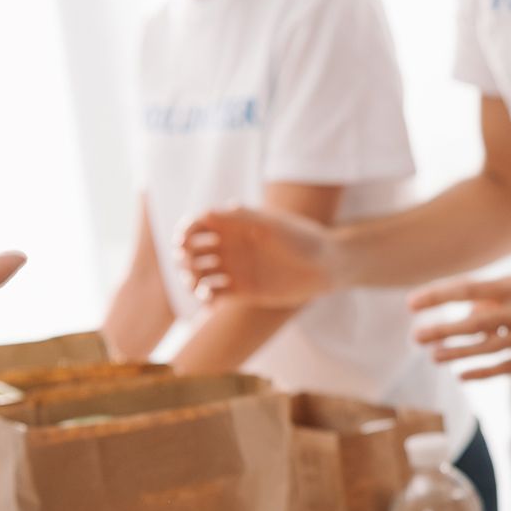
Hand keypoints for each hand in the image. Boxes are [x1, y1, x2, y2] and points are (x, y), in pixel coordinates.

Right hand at [178, 206, 331, 307]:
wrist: (326, 267)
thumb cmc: (303, 239)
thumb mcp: (273, 225)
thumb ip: (243, 217)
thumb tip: (209, 212)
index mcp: (235, 225)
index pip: (198, 225)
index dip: (185, 231)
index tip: (184, 241)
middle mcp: (231, 246)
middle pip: (192, 250)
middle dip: (184, 256)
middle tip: (190, 263)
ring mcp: (235, 268)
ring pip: (199, 273)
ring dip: (190, 278)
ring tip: (197, 284)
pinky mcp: (243, 291)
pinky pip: (214, 294)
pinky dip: (205, 296)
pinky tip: (209, 298)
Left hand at [408, 257, 510, 380]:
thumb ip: (502, 297)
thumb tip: (468, 309)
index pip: (470, 288)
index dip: (439, 295)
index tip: (412, 303)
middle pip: (475, 320)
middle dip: (442, 329)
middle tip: (415, 336)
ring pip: (490, 345)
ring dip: (458, 352)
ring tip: (433, 356)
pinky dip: (485, 370)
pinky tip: (463, 374)